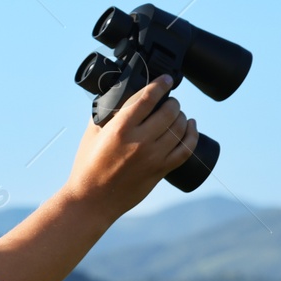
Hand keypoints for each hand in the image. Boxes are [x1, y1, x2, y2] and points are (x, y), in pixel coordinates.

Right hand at [60, 74, 197, 221]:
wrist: (92, 200)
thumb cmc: (88, 167)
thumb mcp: (92, 135)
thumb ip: (107, 114)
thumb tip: (123, 97)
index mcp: (120, 130)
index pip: (148, 98)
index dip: (161, 85)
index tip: (166, 80)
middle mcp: (139, 142)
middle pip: (169, 111)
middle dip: (171, 101)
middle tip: (167, 101)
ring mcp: (153, 157)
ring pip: (180, 126)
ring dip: (180, 115)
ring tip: (174, 114)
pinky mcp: (162, 170)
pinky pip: (187, 148)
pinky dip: (192, 133)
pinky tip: (191, 125)